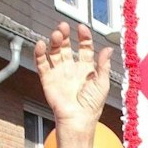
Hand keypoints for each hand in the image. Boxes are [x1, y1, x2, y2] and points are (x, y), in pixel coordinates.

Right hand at [33, 23, 112, 147]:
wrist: (78, 119)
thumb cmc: (92, 105)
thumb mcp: (102, 83)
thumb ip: (103, 65)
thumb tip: (108, 49)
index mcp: (86, 68)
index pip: (85, 48)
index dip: (83, 38)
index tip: (82, 28)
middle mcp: (72, 68)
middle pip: (67, 47)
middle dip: (65, 36)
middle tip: (64, 27)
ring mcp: (59, 73)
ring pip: (54, 52)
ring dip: (54, 42)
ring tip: (56, 34)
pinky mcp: (48, 79)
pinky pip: (42, 63)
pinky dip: (39, 53)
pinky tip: (40, 44)